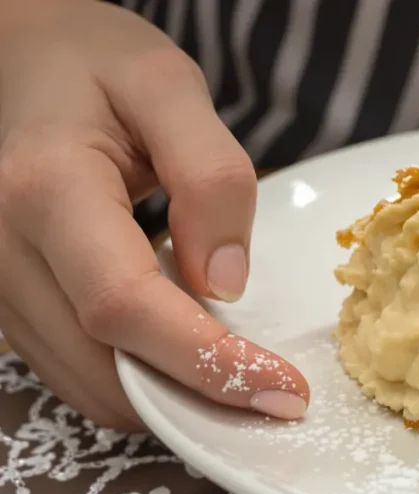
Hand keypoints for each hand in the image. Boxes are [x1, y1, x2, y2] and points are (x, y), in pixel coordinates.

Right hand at [0, 0, 308, 429]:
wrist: (19, 56)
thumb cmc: (93, 62)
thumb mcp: (169, 85)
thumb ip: (208, 175)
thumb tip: (224, 280)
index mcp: (47, 187)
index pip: (124, 305)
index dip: (205, 361)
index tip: (281, 388)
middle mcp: (4, 246)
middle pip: (101, 362)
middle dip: (195, 397)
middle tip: (276, 400)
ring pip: (82, 380)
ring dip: (166, 399)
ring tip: (243, 382)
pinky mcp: (9, 296)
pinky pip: (70, 366)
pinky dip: (134, 381)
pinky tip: (188, 360)